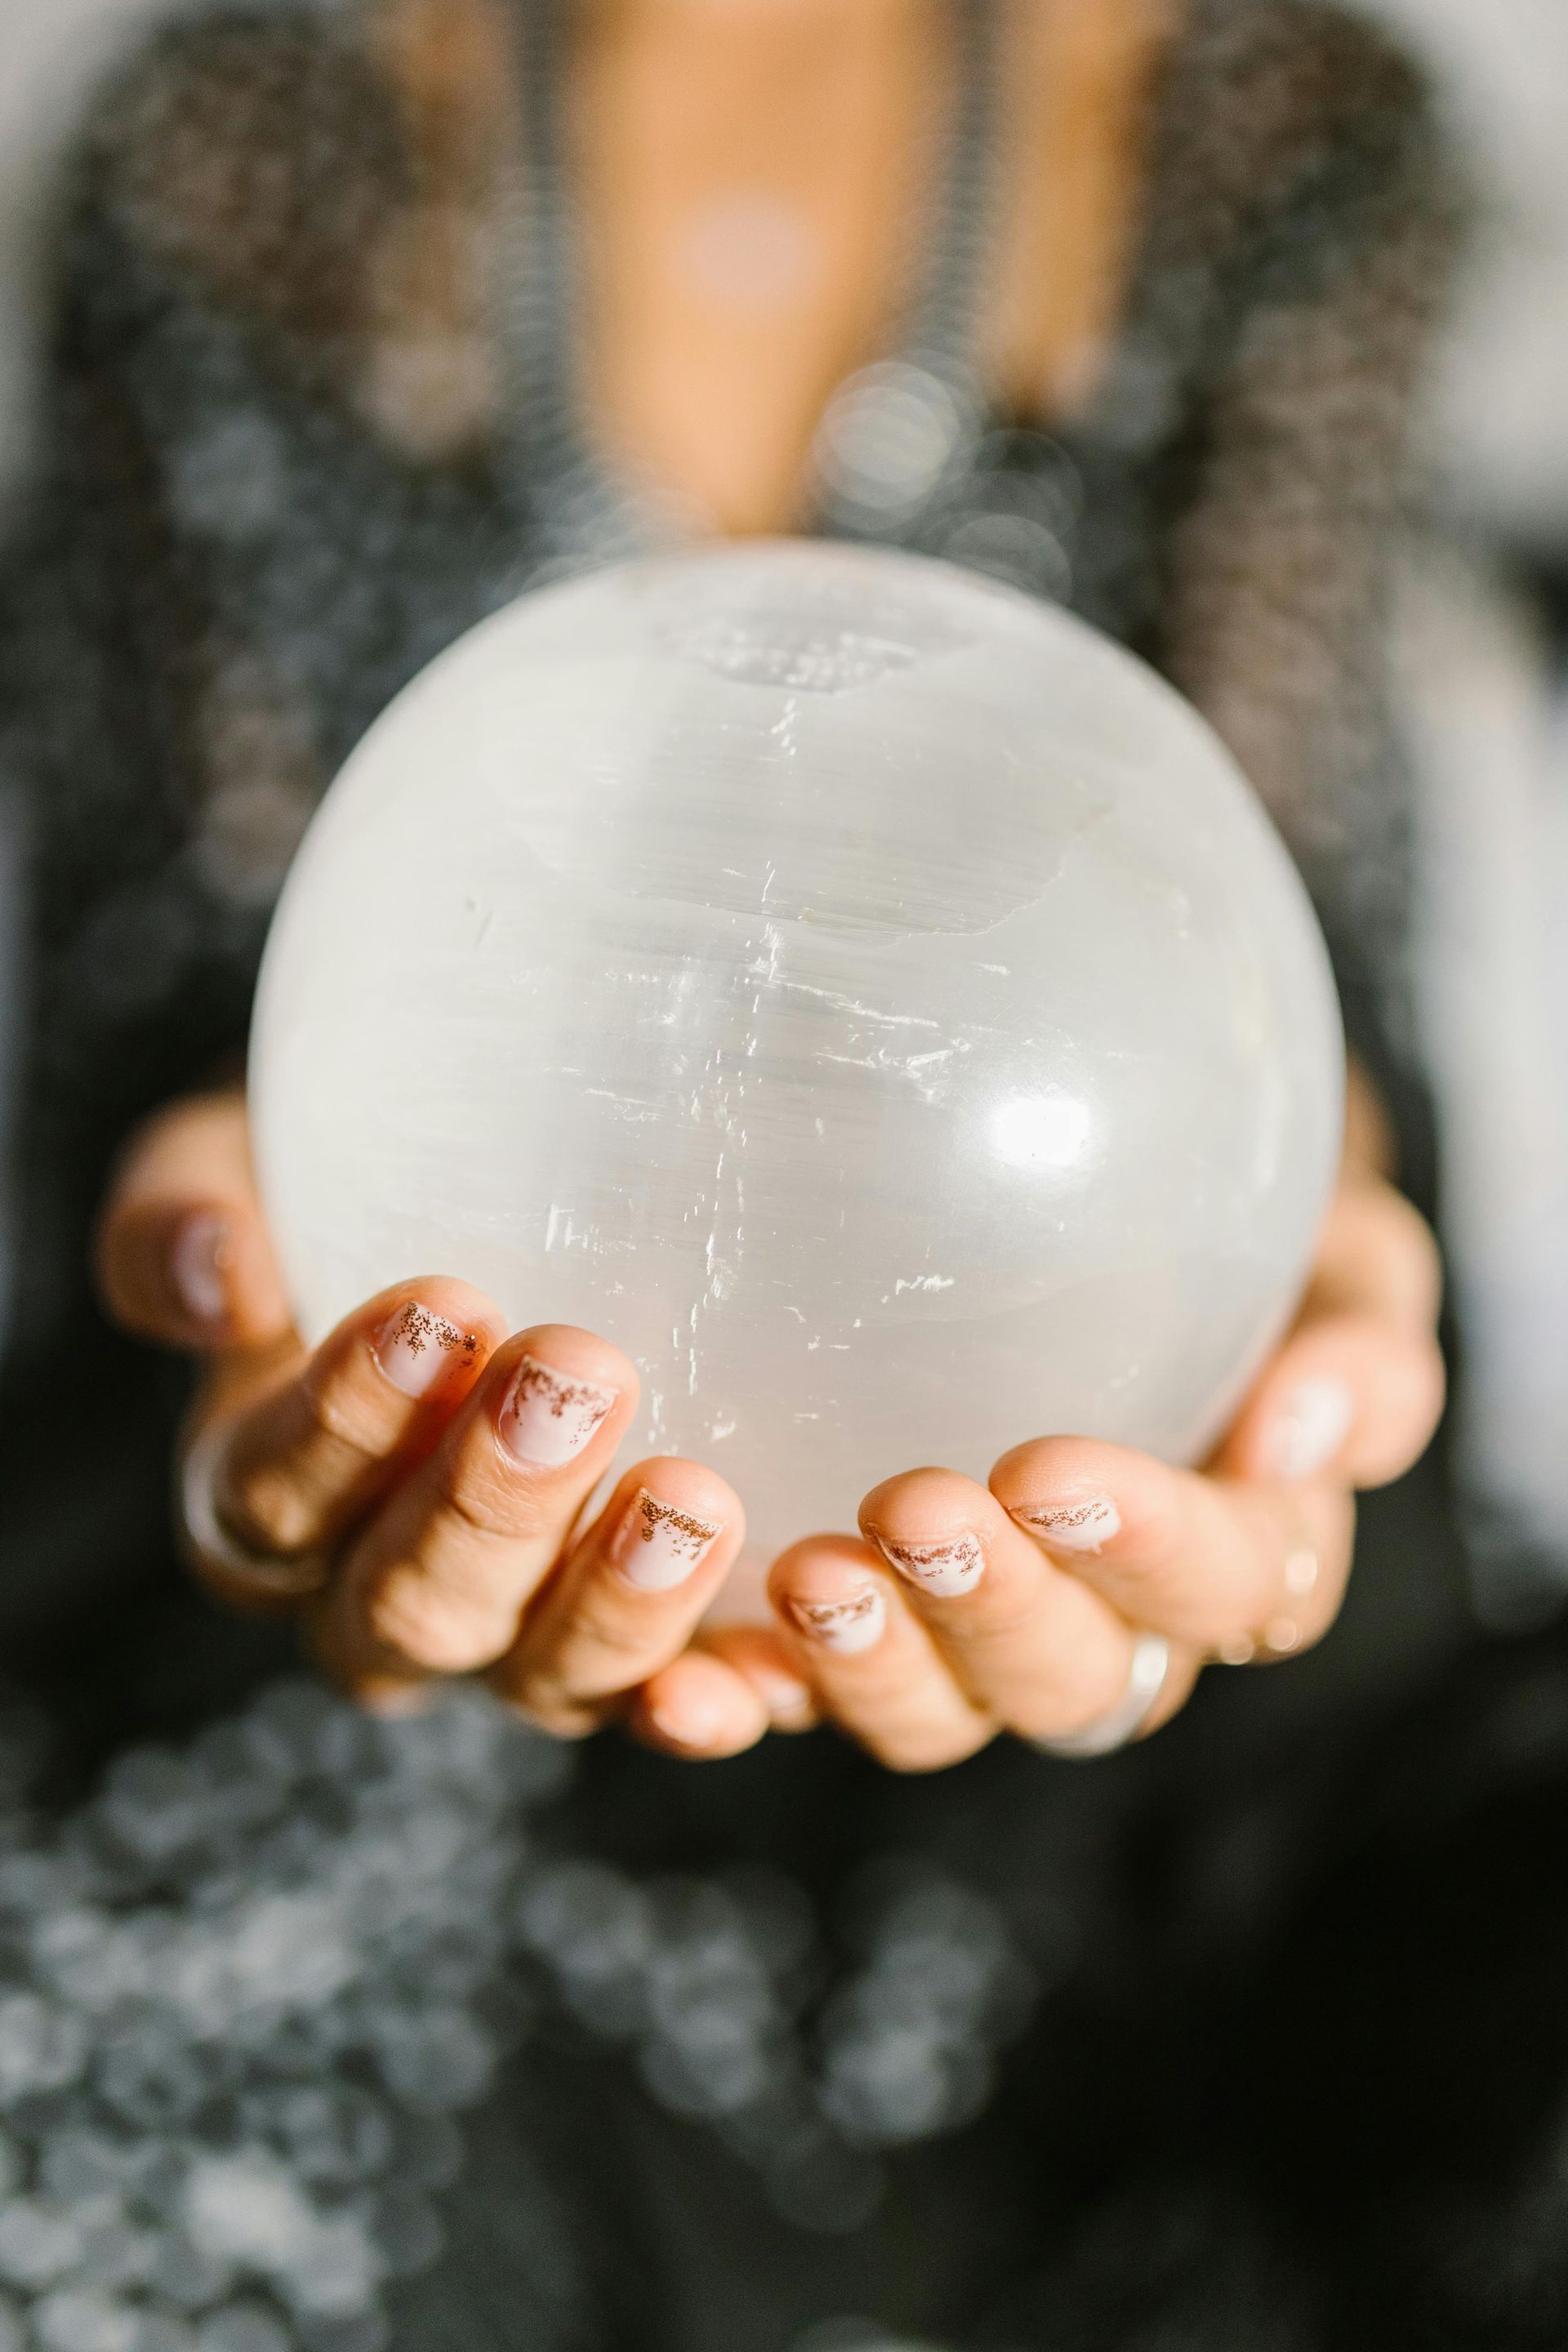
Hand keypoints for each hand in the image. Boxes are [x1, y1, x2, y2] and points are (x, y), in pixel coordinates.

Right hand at [95, 1088, 805, 1742]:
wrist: (497, 1204)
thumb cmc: (357, 1185)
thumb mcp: (237, 1164)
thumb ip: (186, 1210)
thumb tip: (213, 1271)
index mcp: (267, 1502)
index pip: (276, 1495)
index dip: (346, 1420)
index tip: (438, 1308)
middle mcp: (384, 1602)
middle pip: (413, 1607)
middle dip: (492, 1503)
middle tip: (578, 1376)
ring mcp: (523, 1648)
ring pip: (548, 1676)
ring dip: (618, 1600)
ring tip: (691, 1495)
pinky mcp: (654, 1658)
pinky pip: (680, 1710)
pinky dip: (723, 1697)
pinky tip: (775, 1656)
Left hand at [758, 1074, 1445, 1769]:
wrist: (1120, 1230)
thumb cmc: (1241, 1255)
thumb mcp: (1341, 1271)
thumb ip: (1358, 1347)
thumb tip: (1306, 1423)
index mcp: (1237, 1558)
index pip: (1226, 1592)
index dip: (1149, 1550)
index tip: (1051, 1463)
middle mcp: (1102, 1631)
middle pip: (1067, 1681)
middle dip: (989, 1610)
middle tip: (915, 1507)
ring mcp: (963, 1648)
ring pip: (932, 1716)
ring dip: (867, 1664)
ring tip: (807, 1574)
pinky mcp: (841, 1637)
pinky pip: (791, 1702)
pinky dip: (737, 1706)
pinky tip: (685, 1682)